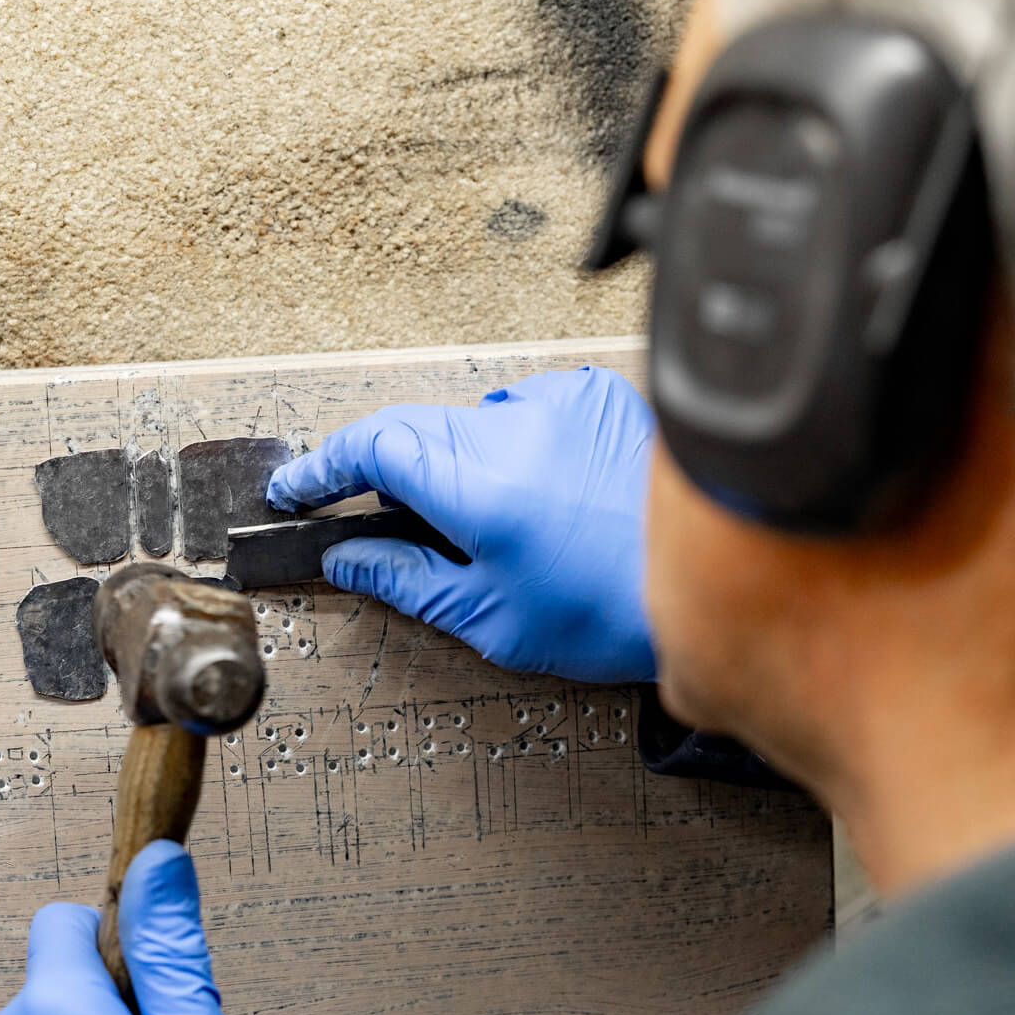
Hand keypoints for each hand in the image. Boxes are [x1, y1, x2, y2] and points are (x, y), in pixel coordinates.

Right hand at [267, 365, 657, 682]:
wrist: (715, 589)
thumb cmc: (614, 611)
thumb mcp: (491, 617)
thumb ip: (406, 580)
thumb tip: (349, 560)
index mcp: (481, 488)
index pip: (372, 447)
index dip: (322, 467)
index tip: (298, 491)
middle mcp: (516, 430)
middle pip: (413, 428)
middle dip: (383, 471)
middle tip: (378, 520)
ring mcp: (559, 403)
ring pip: (469, 421)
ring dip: (455, 461)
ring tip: (492, 525)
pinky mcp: (595, 396)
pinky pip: (526, 411)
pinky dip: (513, 446)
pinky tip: (541, 495)